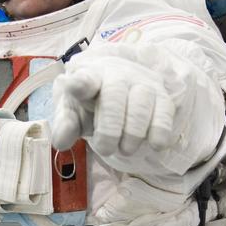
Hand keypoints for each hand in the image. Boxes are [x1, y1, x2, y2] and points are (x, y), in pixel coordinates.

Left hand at [51, 50, 183, 156]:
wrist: (122, 87)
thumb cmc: (92, 102)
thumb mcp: (73, 112)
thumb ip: (65, 126)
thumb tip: (60, 142)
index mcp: (89, 77)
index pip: (85, 78)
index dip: (81, 83)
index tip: (75, 87)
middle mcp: (116, 74)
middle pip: (114, 94)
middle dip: (110, 127)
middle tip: (106, 149)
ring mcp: (141, 83)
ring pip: (140, 104)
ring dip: (133, 133)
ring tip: (125, 150)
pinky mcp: (161, 96)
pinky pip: (165, 111)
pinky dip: (160, 131)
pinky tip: (155, 146)